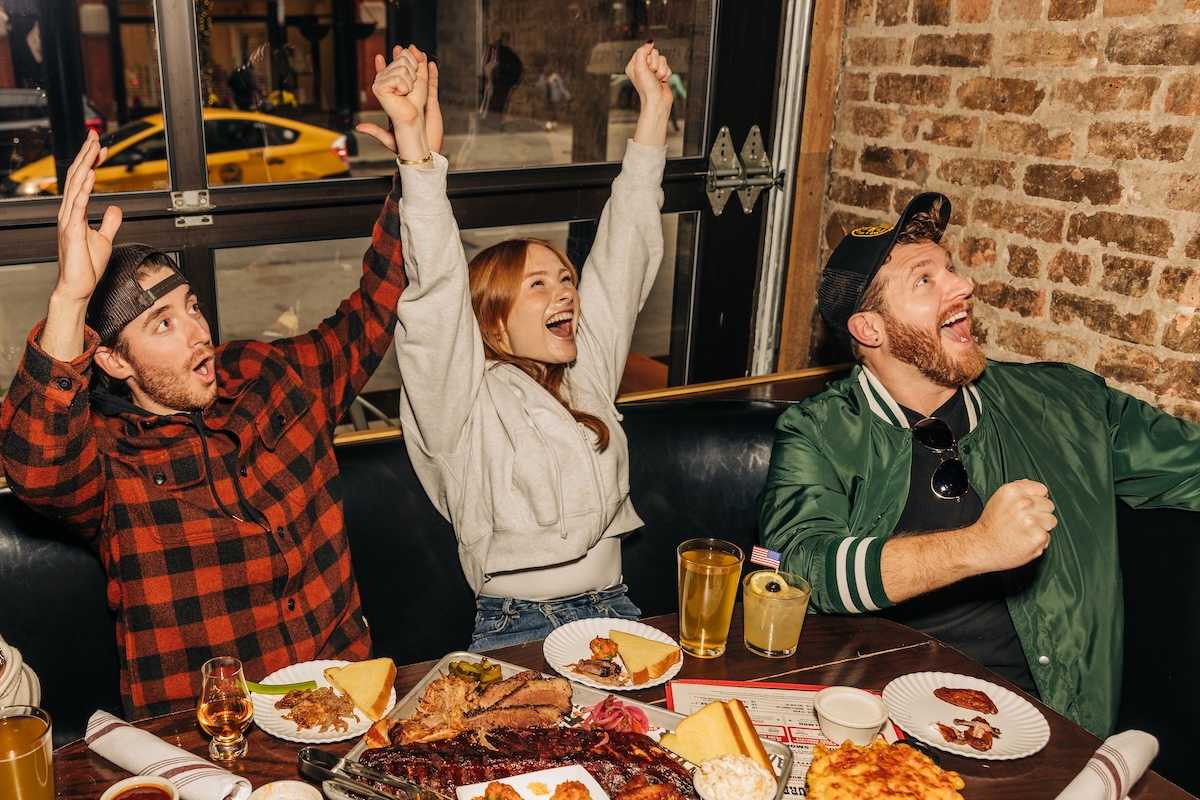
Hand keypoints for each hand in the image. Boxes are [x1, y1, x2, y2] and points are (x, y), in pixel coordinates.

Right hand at [54, 131, 122, 303]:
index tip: (102, 147)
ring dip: (85, 165)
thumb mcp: (103, 239)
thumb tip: (114, 208)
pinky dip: (83, 188)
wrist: (77, 287)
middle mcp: (68, 212)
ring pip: (75, 186)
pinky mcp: (71, 231)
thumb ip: (109, 223)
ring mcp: (68, 220)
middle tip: (95, 135)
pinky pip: (77, 205)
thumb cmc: (87, 266)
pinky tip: (90, 174)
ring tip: (94, 148)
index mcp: (75, 212)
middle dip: (86, 155)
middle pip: (76, 176)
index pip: (82, 180)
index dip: (91, 162)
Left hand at [356, 45, 442, 155]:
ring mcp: (421, 102)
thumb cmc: (407, 147)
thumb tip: (358, 126)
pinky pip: (432, 86)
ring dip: (416, 64)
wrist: (425, 151)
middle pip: (404, 77)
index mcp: (397, 106)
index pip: (388, 84)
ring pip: (419, 78)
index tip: (379, 58)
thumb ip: (375, 131)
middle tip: (397, 49)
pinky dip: (432, 74)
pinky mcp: (432, 105)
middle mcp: (409, 102)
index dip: (383, 71)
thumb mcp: (389, 138)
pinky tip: (430, 64)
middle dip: (400, 62)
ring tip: (413, 50)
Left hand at [625, 41, 672, 111]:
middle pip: (654, 53)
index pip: (643, 50)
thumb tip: (650, 42)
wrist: (657, 102)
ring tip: (657, 79)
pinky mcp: (661, 74)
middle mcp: (642, 67)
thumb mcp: (640, 67)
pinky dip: (666, 74)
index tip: (646, 68)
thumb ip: (642, 52)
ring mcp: (652, 71)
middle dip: (655, 64)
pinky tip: (662, 81)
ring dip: (661, 70)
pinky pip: (668, 66)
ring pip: (662, 59)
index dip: (647, 58)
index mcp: (633, 65)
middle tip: (652, 75)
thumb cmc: (647, 88)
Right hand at [967, 480, 1056, 572]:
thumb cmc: (990, 525)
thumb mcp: (999, 499)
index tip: (1030, 507)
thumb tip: (1031, 485)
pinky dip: (1038, 541)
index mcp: (1013, 491)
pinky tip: (1025, 540)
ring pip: (1051, 521)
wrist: (982, 546)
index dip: (1037, 498)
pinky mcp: (1038, 537)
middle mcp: (1023, 503)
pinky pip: (1047, 537)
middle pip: (1049, 505)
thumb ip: (1018, 490)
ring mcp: (1032, 520)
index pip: (1042, 489)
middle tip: (1024, 521)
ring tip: (1025, 531)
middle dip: (1040, 513)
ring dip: (1041, 527)